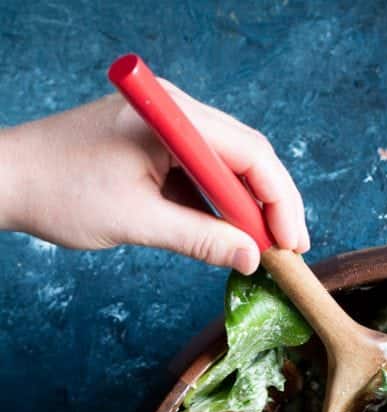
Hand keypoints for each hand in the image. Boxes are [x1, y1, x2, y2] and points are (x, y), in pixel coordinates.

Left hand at [0, 88, 308, 272]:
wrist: (9, 181)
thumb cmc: (61, 192)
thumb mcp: (138, 222)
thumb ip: (201, 240)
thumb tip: (251, 259)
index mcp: (172, 117)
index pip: (250, 154)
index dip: (279, 202)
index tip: (291, 244)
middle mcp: (176, 112)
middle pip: (248, 156)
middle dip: (271, 206)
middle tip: (287, 252)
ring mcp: (167, 126)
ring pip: (229, 167)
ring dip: (247, 209)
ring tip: (264, 250)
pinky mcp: (157, 146)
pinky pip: (203, 175)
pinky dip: (219, 207)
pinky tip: (229, 238)